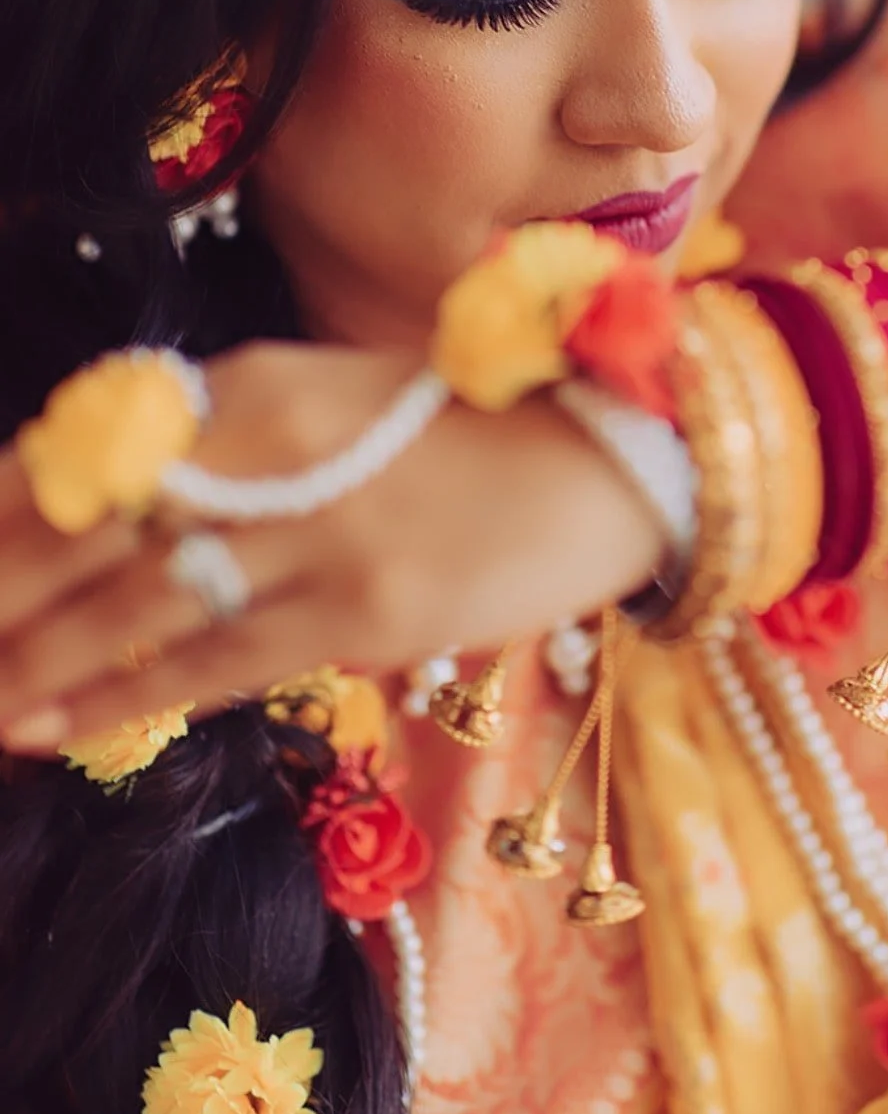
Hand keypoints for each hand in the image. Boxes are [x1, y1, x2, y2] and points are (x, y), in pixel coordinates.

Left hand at [0, 342, 662, 748]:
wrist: (602, 462)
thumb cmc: (461, 433)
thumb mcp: (329, 404)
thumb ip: (226, 444)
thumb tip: (109, 509)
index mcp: (257, 383)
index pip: (95, 443)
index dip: (12, 500)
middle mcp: (274, 444)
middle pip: (98, 524)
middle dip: (6, 589)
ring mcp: (320, 529)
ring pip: (141, 603)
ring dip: (41, 660)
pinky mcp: (364, 609)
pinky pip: (216, 662)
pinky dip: (125, 698)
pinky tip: (57, 730)